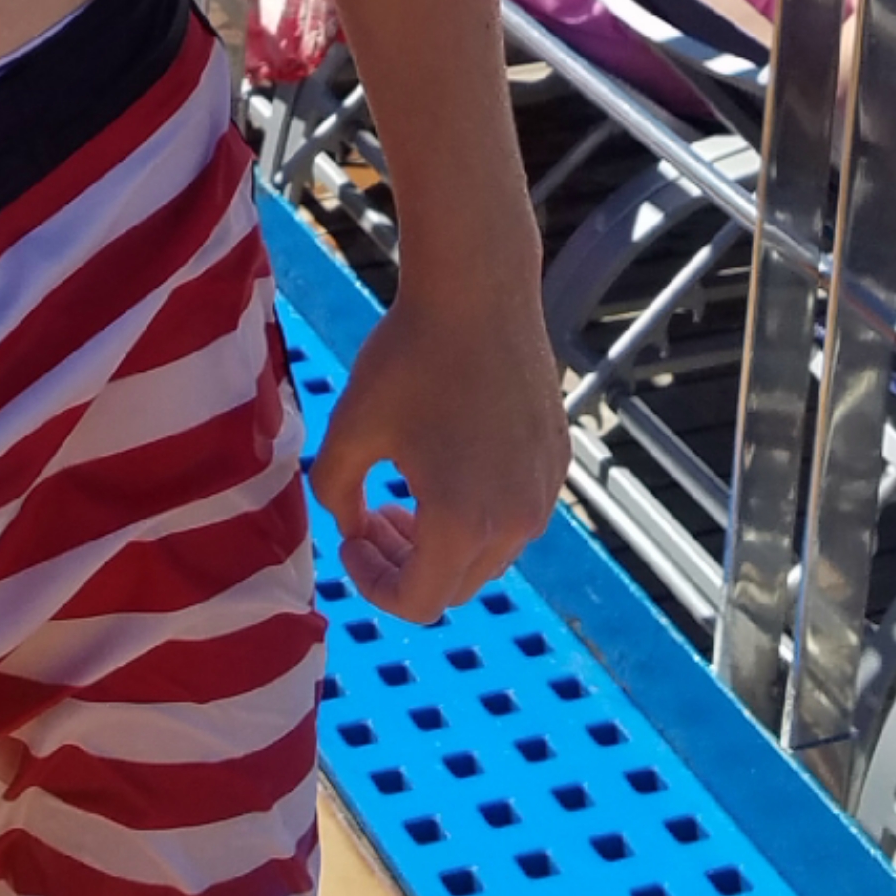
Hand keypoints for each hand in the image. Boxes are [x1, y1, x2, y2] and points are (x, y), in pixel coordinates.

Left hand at [309, 282, 567, 622]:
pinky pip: (515, 515)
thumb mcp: (348, 431)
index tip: (351, 539)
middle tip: (370, 519)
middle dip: (404, 564)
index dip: (373, 584)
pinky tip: (445, 465)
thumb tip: (356, 527)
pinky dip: (477, 513)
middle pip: (455, 584)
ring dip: (442, 542)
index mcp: (461, 523)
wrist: (477, 294)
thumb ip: (337, 497)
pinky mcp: (557, 464)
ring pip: (489, 555)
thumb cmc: (406, 359)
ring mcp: (543, 493)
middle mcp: (515, 521)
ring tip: (403, 496)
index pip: (418, 601)